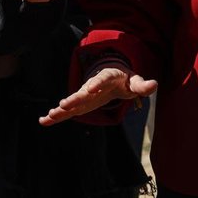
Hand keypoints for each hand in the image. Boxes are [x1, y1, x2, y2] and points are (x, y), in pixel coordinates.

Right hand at [40, 63, 157, 125]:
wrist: (111, 76)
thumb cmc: (124, 80)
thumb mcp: (135, 81)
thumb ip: (142, 85)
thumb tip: (154, 85)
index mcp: (107, 77)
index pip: (102, 79)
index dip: (96, 83)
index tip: (90, 89)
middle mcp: (92, 85)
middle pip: (83, 92)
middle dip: (74, 98)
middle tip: (64, 105)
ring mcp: (84, 95)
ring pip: (72, 102)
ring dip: (61, 109)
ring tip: (50, 115)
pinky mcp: (79, 104)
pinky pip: (66, 110)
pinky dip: (55, 115)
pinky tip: (43, 121)